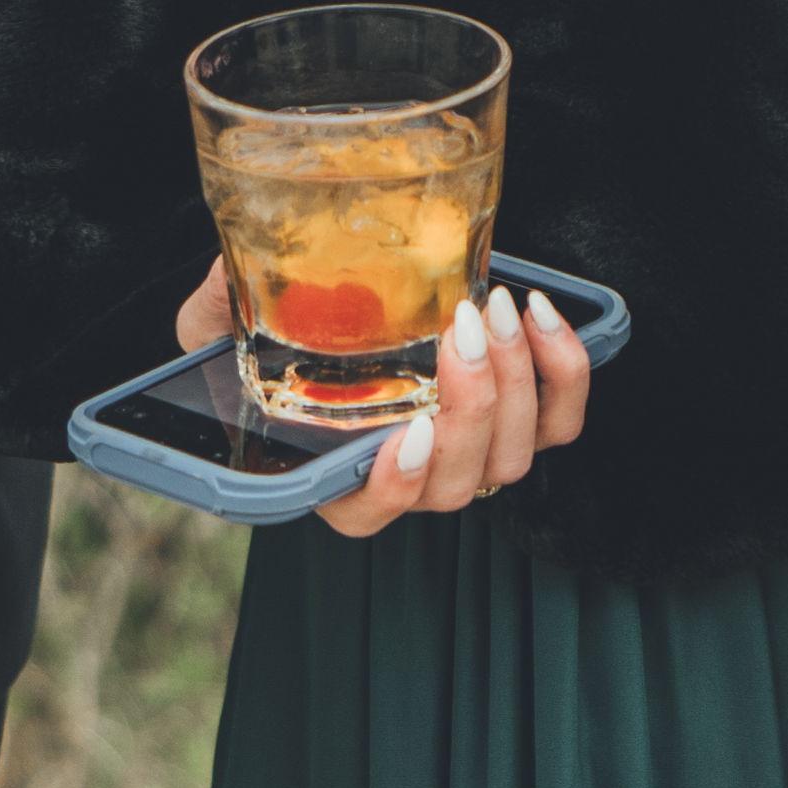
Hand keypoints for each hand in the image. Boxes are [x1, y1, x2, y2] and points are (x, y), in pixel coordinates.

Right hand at [167, 261, 590, 538]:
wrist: (354, 297)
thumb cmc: (288, 326)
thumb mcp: (232, 322)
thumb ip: (223, 309)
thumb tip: (227, 274)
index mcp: (338, 475)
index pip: (367, 513)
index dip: (394, 486)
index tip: (408, 431)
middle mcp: (412, 480)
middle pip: (456, 481)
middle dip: (469, 405)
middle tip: (462, 327)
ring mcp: (472, 456)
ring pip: (512, 456)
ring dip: (514, 382)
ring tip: (496, 308)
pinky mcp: (523, 423)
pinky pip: (559, 422)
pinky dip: (564, 372)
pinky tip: (539, 314)